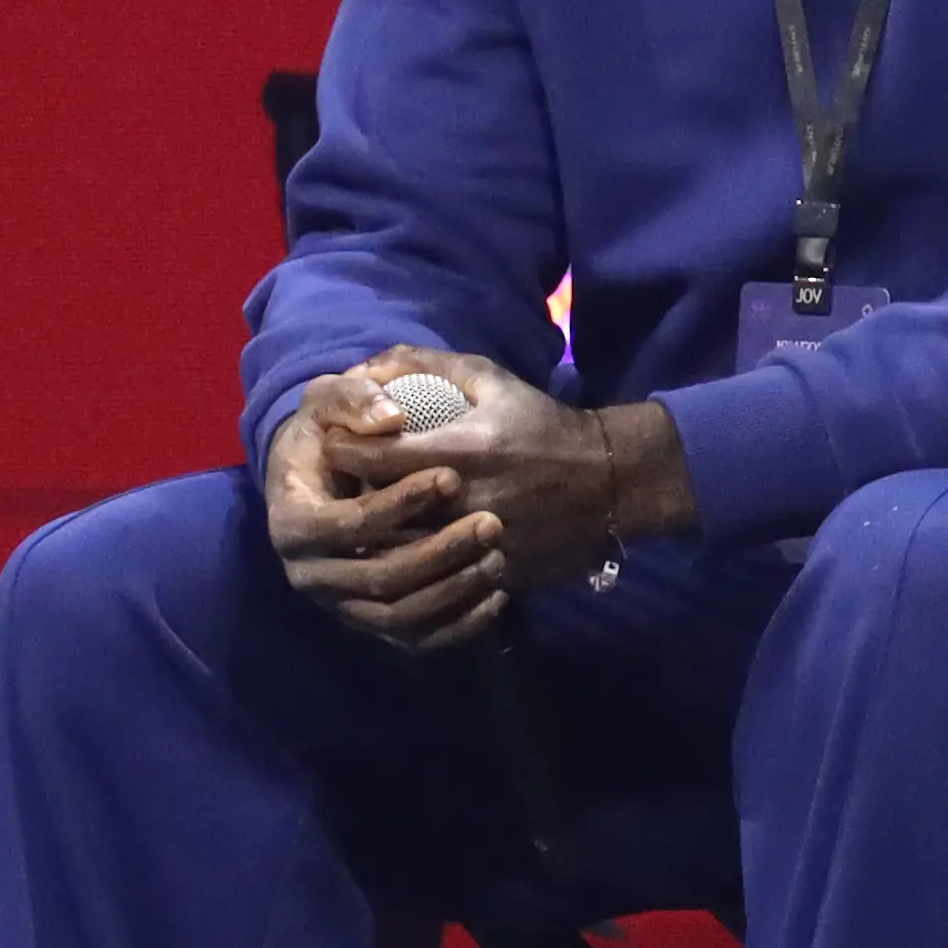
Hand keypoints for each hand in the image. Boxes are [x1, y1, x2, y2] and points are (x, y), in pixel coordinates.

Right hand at [263, 360, 503, 650]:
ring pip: (400, 615)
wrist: (333, 479)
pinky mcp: (374, 625)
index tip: (451, 477)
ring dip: (454, 589)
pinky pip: (417, 640)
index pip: (347, 524)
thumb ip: (354, 397)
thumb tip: (392, 417)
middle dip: (438, 551)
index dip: (398, 504)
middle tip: (491, 523)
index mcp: (292, 522)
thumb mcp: (332, 400)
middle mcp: (309, 574)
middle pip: (378, 577)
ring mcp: (342, 605)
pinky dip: (458, 626)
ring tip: (498, 554)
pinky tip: (498, 596)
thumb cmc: (332, 433)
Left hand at [369, 350, 701, 614]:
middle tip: (337, 488)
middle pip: (376, 512)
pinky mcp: (496, 574)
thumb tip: (367, 366)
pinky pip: (437, 582)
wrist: (614, 480)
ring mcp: (480, 544)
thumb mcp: (492, 381)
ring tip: (364, 524)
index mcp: (460, 450)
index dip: (340, 451)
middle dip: (350, 499)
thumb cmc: (543, 424)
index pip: (369, 458)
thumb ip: (428, 365)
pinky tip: (404, 555)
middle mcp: (465, 501)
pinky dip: (415, 572)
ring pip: (400, 554)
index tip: (334, 446)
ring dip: (377, 539)